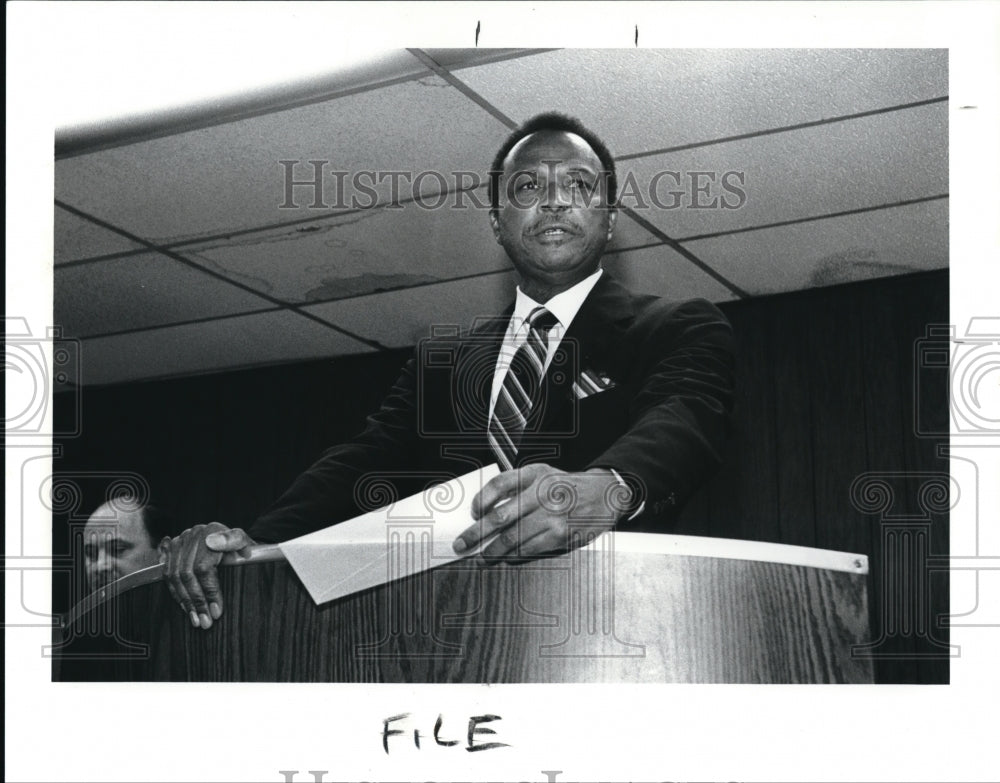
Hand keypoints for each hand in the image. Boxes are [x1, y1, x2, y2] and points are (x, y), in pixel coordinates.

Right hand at [159, 522, 253, 629]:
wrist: (235, 543)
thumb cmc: (242, 547)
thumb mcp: (246, 542)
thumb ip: (236, 540)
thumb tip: (214, 542)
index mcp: (211, 530)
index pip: (203, 567)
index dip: (209, 591)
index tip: (216, 610)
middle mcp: (192, 535)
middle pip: (186, 574)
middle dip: (196, 601)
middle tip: (205, 621)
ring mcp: (180, 541)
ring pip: (174, 576)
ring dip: (184, 601)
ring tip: (195, 618)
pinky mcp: (172, 549)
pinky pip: (167, 574)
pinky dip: (175, 592)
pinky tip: (185, 606)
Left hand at [453, 464, 629, 563]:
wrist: (605, 495)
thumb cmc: (566, 487)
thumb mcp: (543, 475)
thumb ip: (517, 487)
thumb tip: (485, 511)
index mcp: (535, 474)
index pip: (500, 484)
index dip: (482, 499)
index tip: (473, 512)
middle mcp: (543, 493)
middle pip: (501, 516)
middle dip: (476, 534)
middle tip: (462, 544)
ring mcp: (552, 516)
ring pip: (513, 538)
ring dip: (493, 551)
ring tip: (483, 557)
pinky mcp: (561, 535)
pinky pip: (530, 549)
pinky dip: (515, 556)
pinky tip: (507, 557)